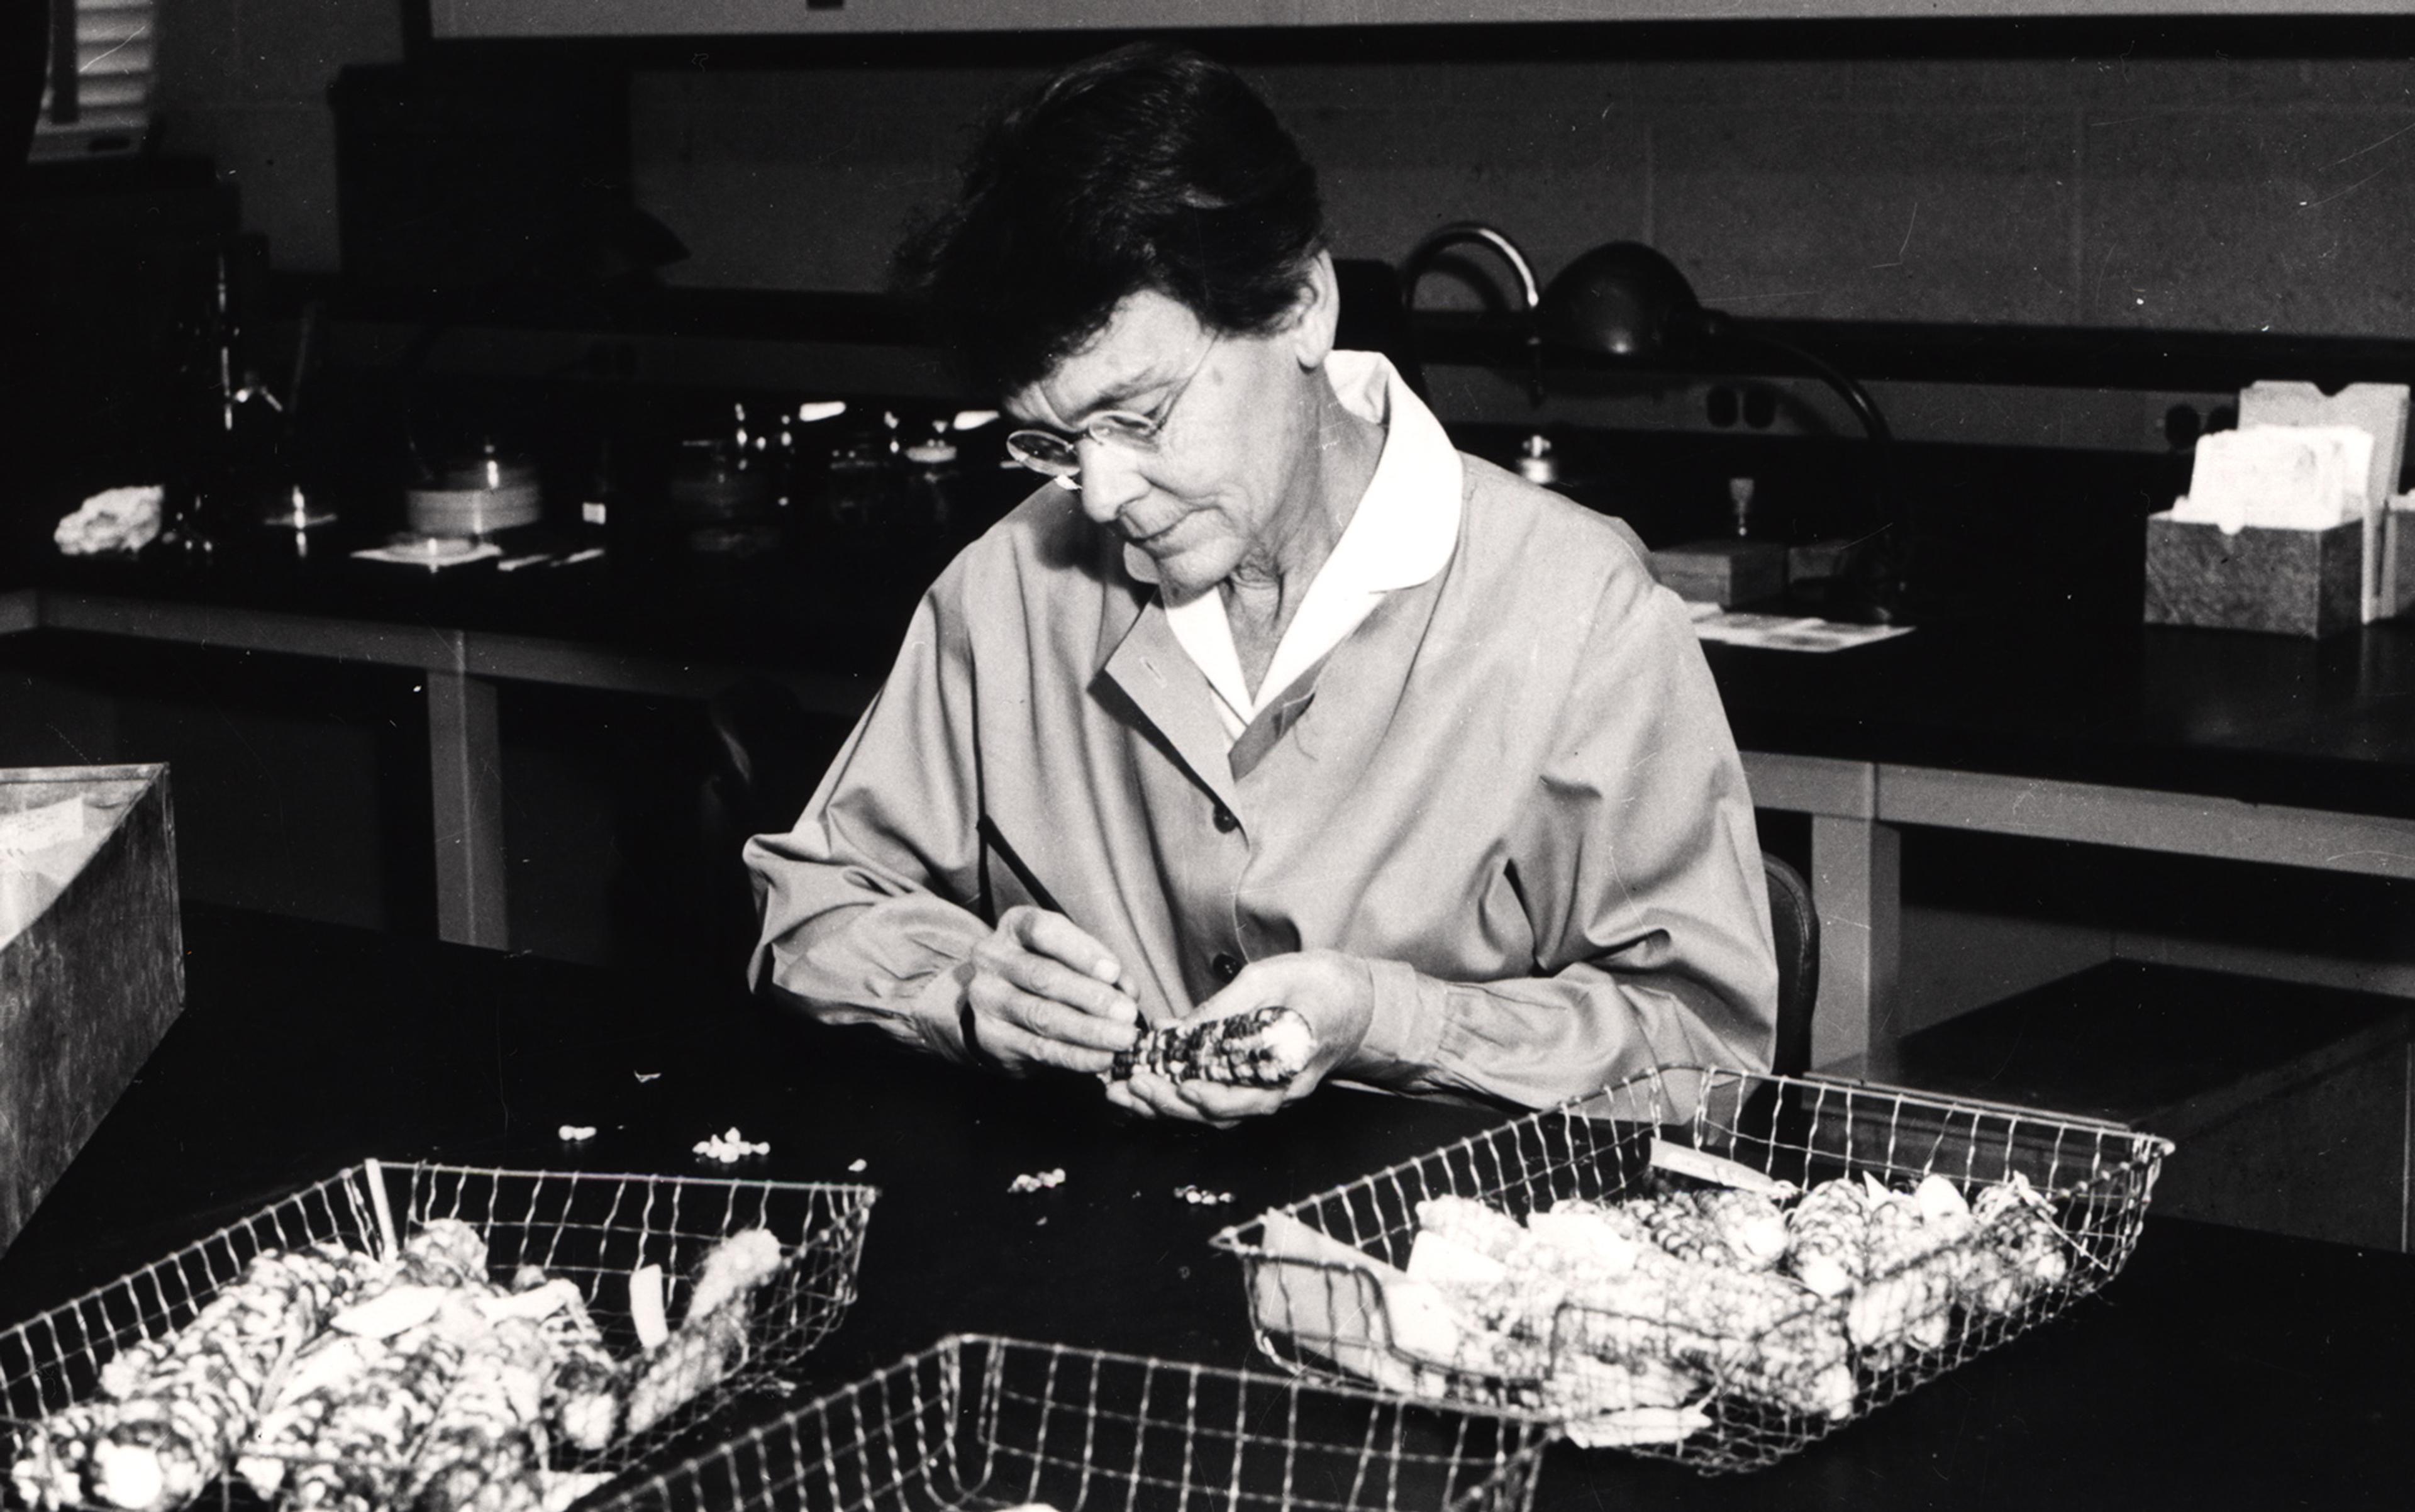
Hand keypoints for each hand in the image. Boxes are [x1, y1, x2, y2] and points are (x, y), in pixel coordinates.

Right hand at [958, 906, 1140, 1074]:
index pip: (1043, 931)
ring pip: (1042, 1016)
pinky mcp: (992, 1038)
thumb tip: (1128, 991)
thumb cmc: (1042, 969)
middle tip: (1127, 1013)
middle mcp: (994, 960)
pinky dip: (1076, 1056)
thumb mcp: (1065, 954)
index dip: (1081, 951)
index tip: (1113, 971)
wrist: (993, 1005)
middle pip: (1044, 977)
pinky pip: (1040, 1049)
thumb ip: (1096, 967)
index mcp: (1015, 927)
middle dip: (1092, 997)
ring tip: (1122, 1037)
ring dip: (1089, 1030)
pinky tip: (1102, 1058)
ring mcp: (988, 1000)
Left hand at [1105, 950, 1372, 1126]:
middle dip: (1173, 1105)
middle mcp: (1282, 1090)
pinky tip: (1148, 1079)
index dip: (1215, 1097)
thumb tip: (1179, 1029)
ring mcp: (1269, 1093)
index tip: (1183, 1085)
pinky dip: (1179, 1095)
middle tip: (1132, 1086)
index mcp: (1294, 1063)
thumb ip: (1227, 1006)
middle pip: (1224, 1115)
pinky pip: (1217, 1100)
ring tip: (1126, 1092)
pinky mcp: (1255, 1087)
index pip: (1252, 1096)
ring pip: (1215, 1115)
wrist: (1358, 1001)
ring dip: (1168, 1106)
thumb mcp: (1272, 979)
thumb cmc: (1322, 985)